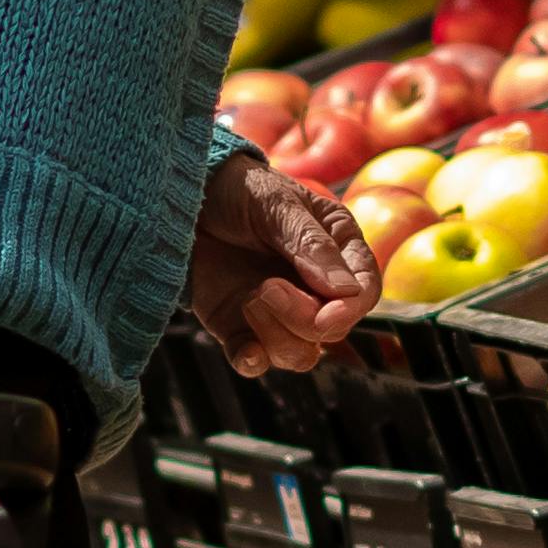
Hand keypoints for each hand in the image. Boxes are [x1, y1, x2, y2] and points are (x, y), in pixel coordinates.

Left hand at [187, 152, 372, 375]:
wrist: (182, 194)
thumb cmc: (237, 187)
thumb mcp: (275, 204)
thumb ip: (310, 245)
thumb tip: (347, 292)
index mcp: (337, 246)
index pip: (364, 291)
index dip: (349, 310)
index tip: (324, 316)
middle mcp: (315, 284)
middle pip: (333, 328)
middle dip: (302, 319)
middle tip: (265, 289)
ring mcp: (279, 310)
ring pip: (301, 353)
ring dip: (276, 336)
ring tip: (248, 298)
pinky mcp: (240, 327)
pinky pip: (257, 361)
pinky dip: (253, 360)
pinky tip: (245, 349)